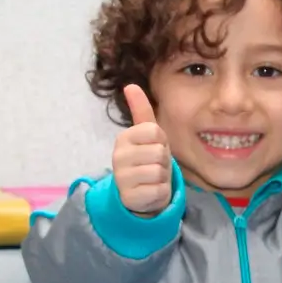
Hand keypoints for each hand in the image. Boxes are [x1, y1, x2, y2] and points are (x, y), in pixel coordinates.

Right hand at [113, 84, 173, 214]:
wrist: (139, 193)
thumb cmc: (146, 159)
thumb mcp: (146, 135)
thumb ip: (141, 110)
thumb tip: (130, 85)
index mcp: (124, 138)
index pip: (155, 132)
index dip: (161, 142)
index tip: (153, 148)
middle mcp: (118, 156)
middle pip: (159, 152)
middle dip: (163, 161)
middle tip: (153, 166)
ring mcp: (122, 178)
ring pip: (160, 172)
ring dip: (162, 178)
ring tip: (152, 178)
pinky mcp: (130, 197)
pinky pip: (158, 190)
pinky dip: (160, 192)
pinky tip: (150, 192)